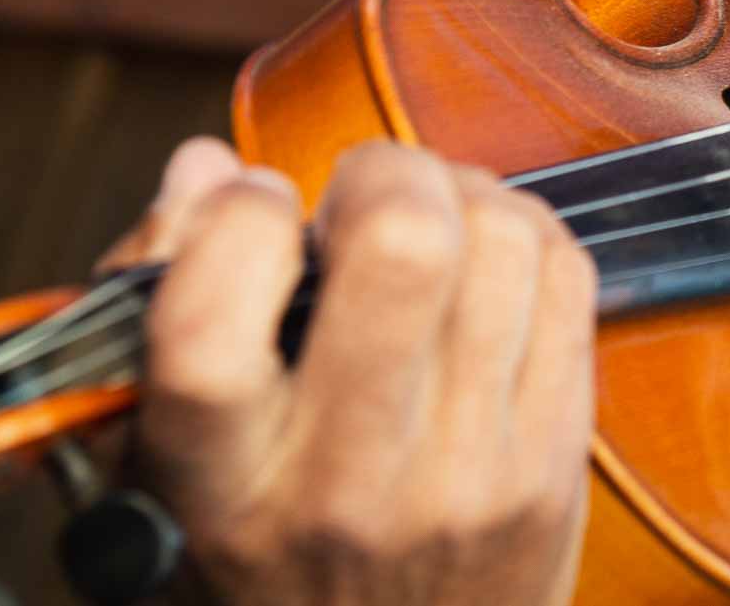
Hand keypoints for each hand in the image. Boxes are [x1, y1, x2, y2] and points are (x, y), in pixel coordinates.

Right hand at [96, 137, 596, 604]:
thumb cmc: (268, 561)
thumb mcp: (162, 468)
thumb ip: (163, 305)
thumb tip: (211, 170)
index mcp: (220, 485)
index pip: (210, 322)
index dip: (233, 221)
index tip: (250, 211)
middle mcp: (347, 484)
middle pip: (402, 247)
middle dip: (381, 175)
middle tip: (358, 202)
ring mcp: (468, 476)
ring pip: (501, 242)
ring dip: (460, 195)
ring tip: (423, 227)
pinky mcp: (553, 468)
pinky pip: (567, 281)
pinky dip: (524, 236)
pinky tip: (481, 264)